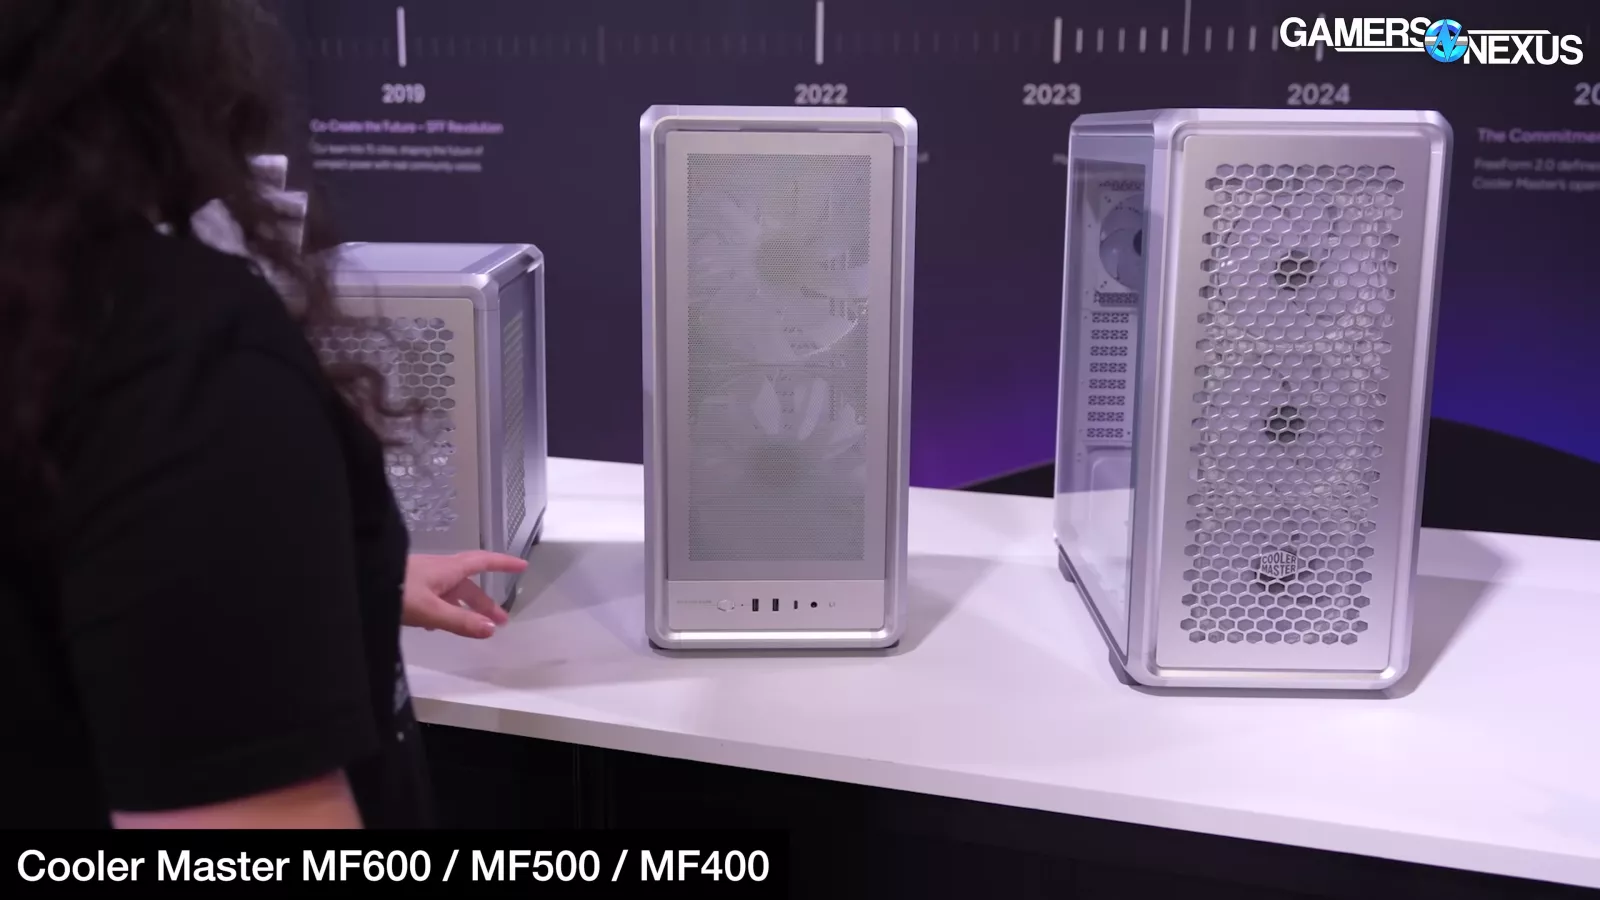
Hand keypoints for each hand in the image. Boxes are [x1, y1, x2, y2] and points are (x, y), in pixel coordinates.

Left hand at [401, 551, 526, 638]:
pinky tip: (438, 626)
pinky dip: (446, 611)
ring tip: (474, 628)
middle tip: (501, 622)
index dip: (503, 564)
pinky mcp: (409, 589)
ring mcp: (423, 579)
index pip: (483, 562)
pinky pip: (436, 599)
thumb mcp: (430, 610)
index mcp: (448, 569)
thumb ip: (460, 621)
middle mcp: (438, 571)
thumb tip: (492, 630)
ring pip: (451, 593)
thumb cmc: (397, 591)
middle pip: (469, 585)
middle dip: (486, 602)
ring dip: (466, 609)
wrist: (360, 583)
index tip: (522, 565)